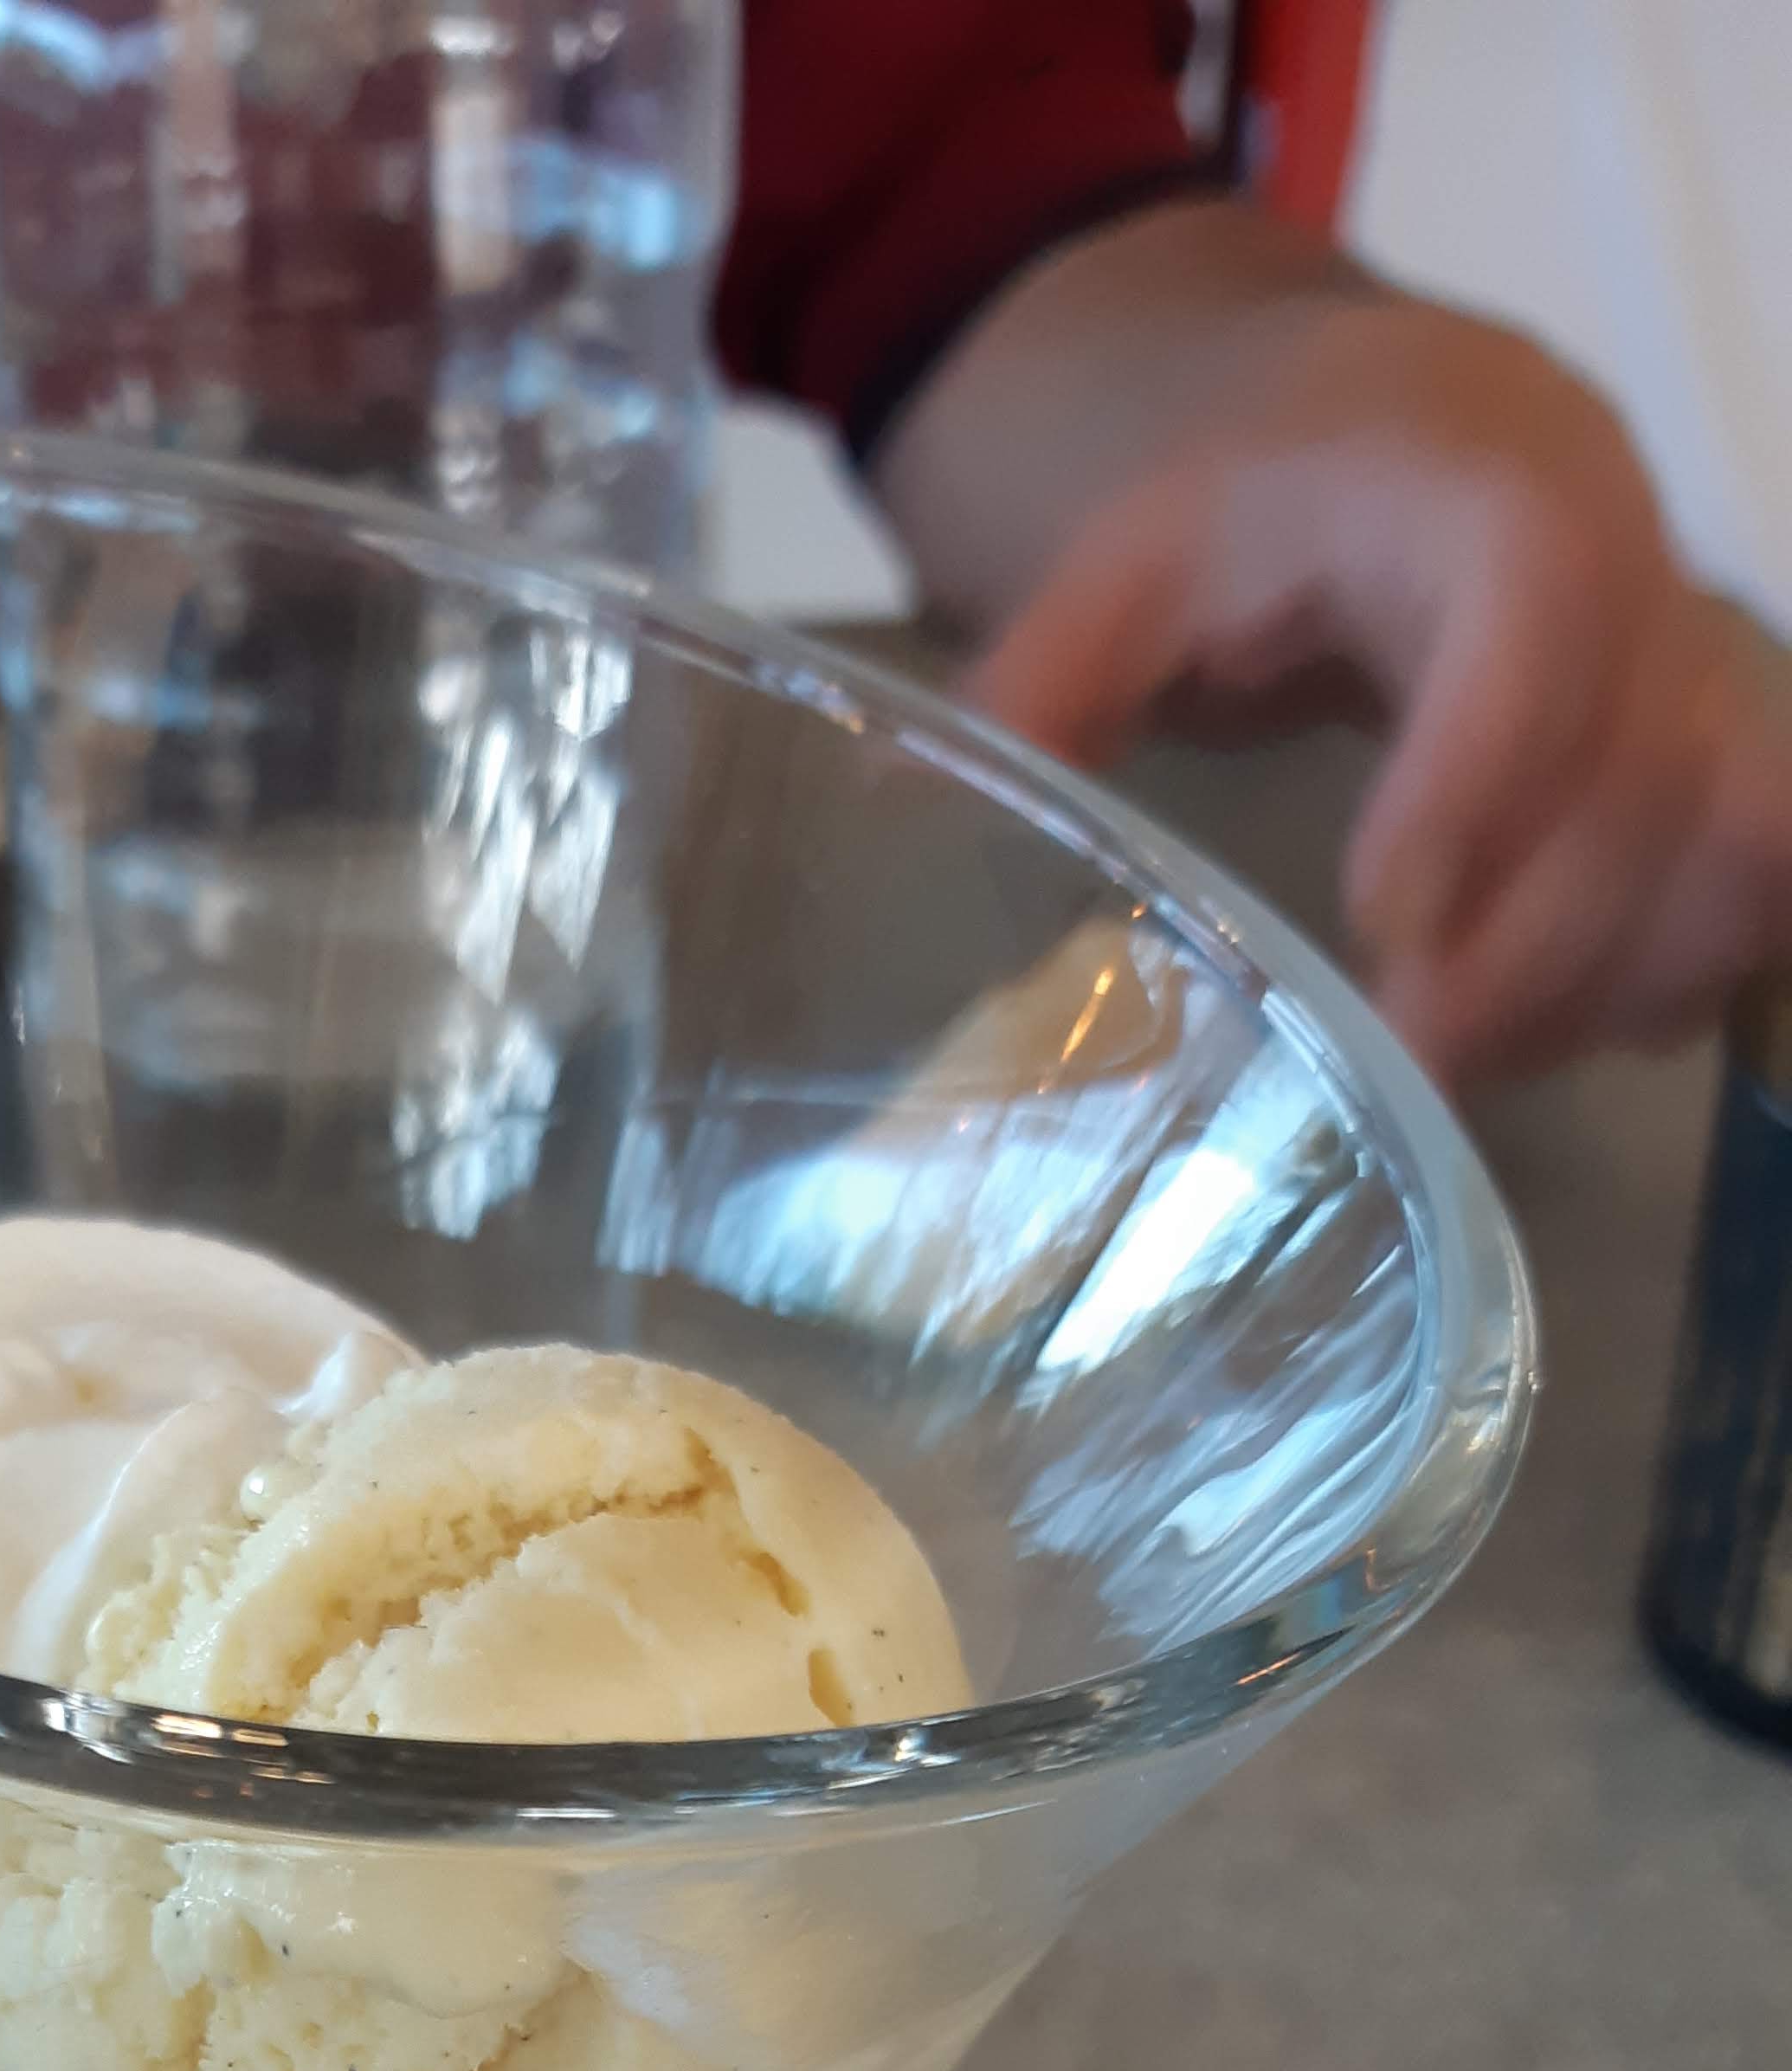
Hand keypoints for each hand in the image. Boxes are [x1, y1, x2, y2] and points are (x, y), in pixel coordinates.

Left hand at [966, 296, 1791, 1078]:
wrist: (1411, 425)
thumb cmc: (1267, 500)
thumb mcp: (1138, 554)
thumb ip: (1049, 669)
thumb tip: (940, 789)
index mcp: (1484, 493)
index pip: (1533, 610)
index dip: (1480, 771)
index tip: (1388, 922)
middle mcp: (1627, 570)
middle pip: (1637, 767)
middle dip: (1531, 940)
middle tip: (1411, 1064)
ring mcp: (1688, 665)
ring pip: (1714, 839)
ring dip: (1599, 979)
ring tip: (1463, 1061)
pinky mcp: (1714, 747)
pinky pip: (1748, 879)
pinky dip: (1664, 973)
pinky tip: (1545, 1031)